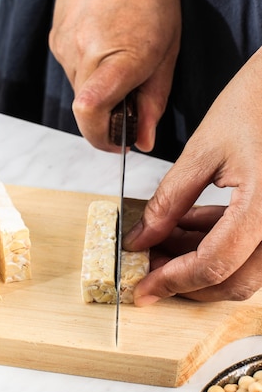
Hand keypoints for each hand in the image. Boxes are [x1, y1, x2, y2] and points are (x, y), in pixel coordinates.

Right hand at [50, 0, 180, 152]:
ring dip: (101, 89)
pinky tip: (104, 39)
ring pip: (80, 92)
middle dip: (109, 116)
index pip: (91, 112)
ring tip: (122, 51)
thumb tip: (143, 138)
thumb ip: (154, 98)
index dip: (103, 139)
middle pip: (86, 112)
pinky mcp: (54, 41)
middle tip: (133, 91)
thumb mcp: (168, 47)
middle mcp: (83, 54)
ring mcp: (63, 48)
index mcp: (119, 55)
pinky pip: (73, 71)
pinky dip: (90, 70)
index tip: (121, 143)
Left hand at [123, 47, 261, 303]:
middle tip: (148, 267)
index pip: (214, 265)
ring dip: (198, 262)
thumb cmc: (256, 102)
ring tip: (160, 241)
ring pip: (243, 269)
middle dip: (185, 280)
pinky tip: (186, 227)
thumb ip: (170, 200)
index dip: (172, 281)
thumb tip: (141, 239)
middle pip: (233, 281)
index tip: (142, 289)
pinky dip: (216, 244)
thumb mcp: (204, 150)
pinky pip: (251, 247)